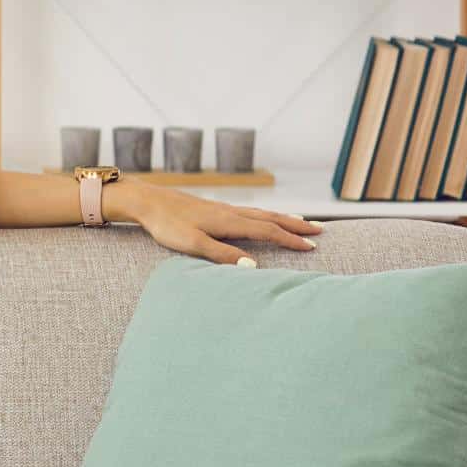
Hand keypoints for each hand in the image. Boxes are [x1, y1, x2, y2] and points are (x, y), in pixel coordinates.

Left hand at [113, 181, 323, 267]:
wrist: (146, 200)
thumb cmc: (166, 225)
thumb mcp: (192, 244)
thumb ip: (221, 254)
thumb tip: (253, 266)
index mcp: (229, 222)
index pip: (268, 230)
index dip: (290, 239)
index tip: (312, 247)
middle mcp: (231, 212)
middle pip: (271, 218)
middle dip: (296, 225)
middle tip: (320, 230)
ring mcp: (223, 209)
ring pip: (261, 213)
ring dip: (284, 218)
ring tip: (302, 221)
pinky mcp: (214, 209)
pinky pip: (249, 211)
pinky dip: (266, 215)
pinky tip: (264, 217)